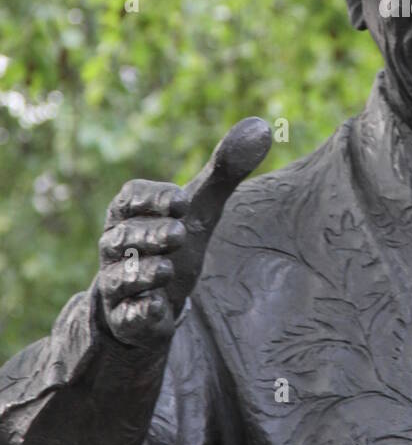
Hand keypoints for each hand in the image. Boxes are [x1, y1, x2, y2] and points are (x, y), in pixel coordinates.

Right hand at [96, 118, 270, 348]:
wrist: (156, 296)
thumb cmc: (175, 240)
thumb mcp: (202, 206)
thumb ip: (226, 170)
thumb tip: (264, 126)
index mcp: (129, 210)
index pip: (131, 196)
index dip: (154, 198)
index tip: (181, 201)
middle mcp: (114, 244)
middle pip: (125, 236)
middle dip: (151, 235)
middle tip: (180, 234)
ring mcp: (117, 282)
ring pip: (123, 276)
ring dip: (146, 272)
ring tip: (167, 268)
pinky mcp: (125, 317)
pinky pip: (127, 315)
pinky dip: (139, 312)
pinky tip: (155, 308)